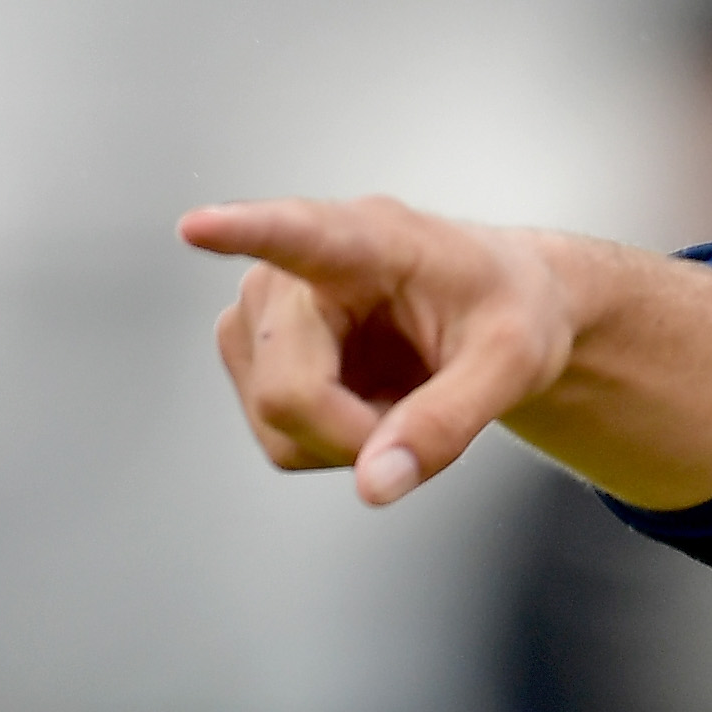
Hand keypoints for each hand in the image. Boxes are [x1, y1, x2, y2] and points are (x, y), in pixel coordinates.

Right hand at [183, 196, 575, 504]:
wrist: (502, 307)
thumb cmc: (511, 312)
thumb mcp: (512, 366)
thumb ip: (448, 423)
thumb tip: (374, 485)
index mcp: (368, 239)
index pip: (298, 234)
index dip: (244, 232)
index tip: (198, 226)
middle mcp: (292, 269)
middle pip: (289, 391)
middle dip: (357, 434)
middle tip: (424, 416)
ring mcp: (259, 313)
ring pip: (276, 422)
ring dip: (347, 439)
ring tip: (403, 393)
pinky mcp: (249, 353)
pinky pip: (279, 438)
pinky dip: (332, 442)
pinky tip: (372, 402)